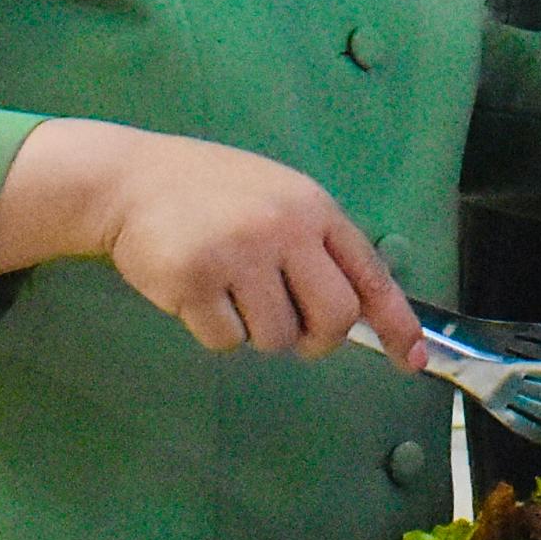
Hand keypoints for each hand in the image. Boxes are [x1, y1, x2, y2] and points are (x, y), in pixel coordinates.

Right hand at [94, 130, 415, 360]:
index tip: (411, 359)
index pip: (370, 273)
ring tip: (230, 292)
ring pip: (277, 337)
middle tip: (295, 335)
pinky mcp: (194, 281)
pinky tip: (196, 293)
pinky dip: (214, 331)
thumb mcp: (277, 199)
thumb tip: (358, 311)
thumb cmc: (210, 194)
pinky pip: (226, 341)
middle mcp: (283, 228)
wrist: (129, 180)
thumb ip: (316, 245)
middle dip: (319, 340)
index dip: (395, 321)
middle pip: (334, 319)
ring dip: (257, 332)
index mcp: (313, 208)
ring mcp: (239, 254)